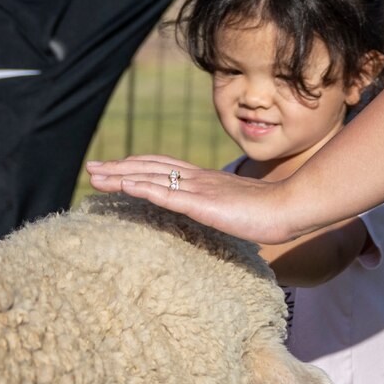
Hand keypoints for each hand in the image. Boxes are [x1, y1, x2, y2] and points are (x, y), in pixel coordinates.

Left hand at [85, 155, 306, 244]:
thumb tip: (220, 216)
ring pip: (151, 177)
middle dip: (119, 167)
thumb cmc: (274, 212)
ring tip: (95, 176)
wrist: (292, 207)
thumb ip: (225, 209)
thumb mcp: (240, 209)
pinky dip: (141, 187)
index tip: (116, 169)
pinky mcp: (202, 204)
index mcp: (206, 181)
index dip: (138, 167)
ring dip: (120, 175)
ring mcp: (199, 190)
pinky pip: (166, 194)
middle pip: (150, 167)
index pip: (164, 168)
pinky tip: (123, 185)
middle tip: (92, 169)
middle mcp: (198, 179)